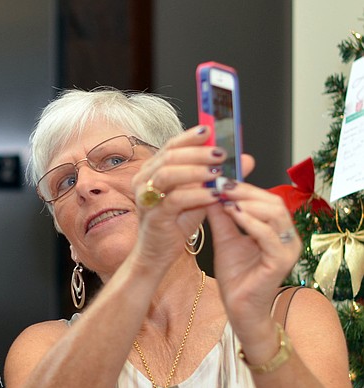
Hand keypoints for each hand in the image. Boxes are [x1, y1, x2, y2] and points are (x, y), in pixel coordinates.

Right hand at [129, 126, 231, 268]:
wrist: (158, 253)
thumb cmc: (175, 223)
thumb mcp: (201, 195)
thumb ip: (219, 176)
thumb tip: (246, 159)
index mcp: (153, 170)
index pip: (171, 146)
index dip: (190, 136)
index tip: (210, 129)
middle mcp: (145, 180)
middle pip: (169, 156)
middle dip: (197, 152)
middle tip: (221, 154)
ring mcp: (147, 198)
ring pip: (167, 174)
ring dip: (195, 170)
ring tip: (217, 172)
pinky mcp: (154, 216)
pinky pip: (175, 199)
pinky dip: (197, 194)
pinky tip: (214, 195)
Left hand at [206, 181, 301, 330]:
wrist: (239, 308)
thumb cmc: (236, 276)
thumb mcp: (225, 239)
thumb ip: (222, 217)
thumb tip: (211, 191)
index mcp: (277, 229)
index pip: (266, 199)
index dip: (243, 187)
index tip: (220, 179)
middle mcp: (287, 236)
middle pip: (273, 202)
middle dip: (245, 191)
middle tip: (221, 184)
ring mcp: (287, 249)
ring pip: (275, 214)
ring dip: (248, 202)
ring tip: (224, 197)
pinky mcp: (281, 261)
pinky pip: (269, 236)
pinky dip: (251, 222)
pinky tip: (233, 214)